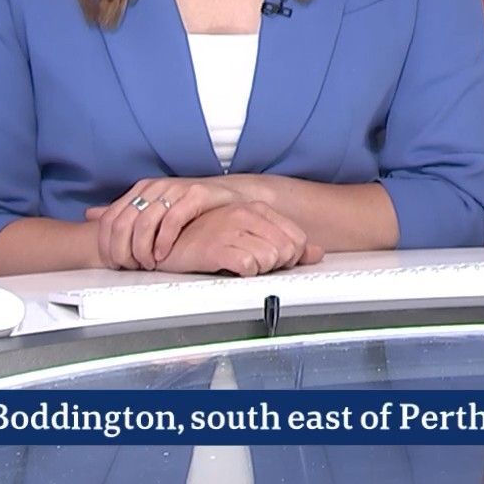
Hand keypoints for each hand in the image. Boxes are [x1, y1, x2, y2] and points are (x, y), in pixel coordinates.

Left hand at [87, 176, 260, 269]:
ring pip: (145, 222)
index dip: (107, 244)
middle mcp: (155, 187)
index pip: (111, 217)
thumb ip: (123, 212)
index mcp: (141, 189)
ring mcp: (175, 189)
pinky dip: (164, 240)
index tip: (113, 264)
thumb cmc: (192, 206)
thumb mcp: (153, 208)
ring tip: (148, 264)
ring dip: (142, 248)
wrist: (231, 196)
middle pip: (124, 222)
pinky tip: (163, 253)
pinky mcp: (196, 194)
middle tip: (130, 267)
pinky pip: (173, 219)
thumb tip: (90, 215)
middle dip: (123, 250)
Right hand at [155, 202, 324, 276]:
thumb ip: (285, 242)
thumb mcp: (249, 236)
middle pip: (287, 251)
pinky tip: (228, 270)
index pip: (298, 239)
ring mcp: (232, 228)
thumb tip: (317, 253)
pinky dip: (242, 274)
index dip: (289, 258)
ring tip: (239, 267)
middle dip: (276, 266)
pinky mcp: (217, 246)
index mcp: (257, 209)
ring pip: (270, 259)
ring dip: (258, 271)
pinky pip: (248, 267)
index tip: (272, 262)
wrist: (166, 241)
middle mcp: (247, 214)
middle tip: (254, 266)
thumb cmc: (206, 238)